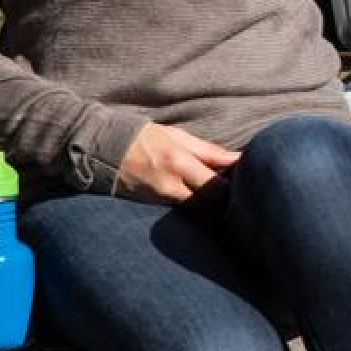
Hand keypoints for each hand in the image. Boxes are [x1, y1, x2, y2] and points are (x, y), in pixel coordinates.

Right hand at [116, 122, 240, 204]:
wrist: (103, 150)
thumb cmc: (145, 138)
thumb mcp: (177, 137)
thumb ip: (208, 151)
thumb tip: (237, 158)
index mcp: (179, 162)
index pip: (216, 186)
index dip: (235, 189)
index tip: (247, 183)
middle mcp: (170, 186)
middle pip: (209, 206)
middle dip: (226, 204)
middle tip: (240, 198)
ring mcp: (159, 200)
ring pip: (196, 213)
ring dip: (211, 210)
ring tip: (224, 203)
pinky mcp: (151, 207)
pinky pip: (180, 213)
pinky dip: (194, 211)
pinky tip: (202, 206)